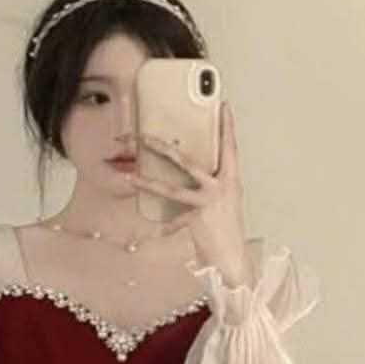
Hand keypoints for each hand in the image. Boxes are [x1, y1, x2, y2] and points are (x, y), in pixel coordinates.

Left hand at [129, 101, 251, 282]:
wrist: (232, 257)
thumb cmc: (227, 229)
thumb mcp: (225, 201)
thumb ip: (212, 183)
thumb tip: (189, 169)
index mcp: (231, 180)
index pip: (230, 147)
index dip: (227, 127)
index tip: (224, 106)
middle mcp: (221, 188)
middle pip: (188, 162)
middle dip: (164, 148)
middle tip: (144, 137)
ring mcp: (209, 203)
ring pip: (173, 189)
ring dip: (149, 182)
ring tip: (131, 177)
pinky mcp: (198, 220)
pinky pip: (175, 221)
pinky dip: (166, 227)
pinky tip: (156, 231)